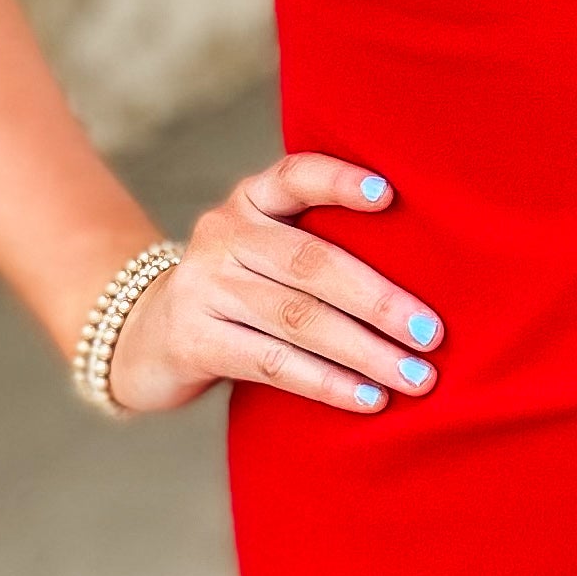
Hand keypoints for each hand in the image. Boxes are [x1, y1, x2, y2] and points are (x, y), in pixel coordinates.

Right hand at [99, 152, 442, 417]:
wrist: (144, 336)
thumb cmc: (240, 290)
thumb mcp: (266, 251)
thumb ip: (321, 244)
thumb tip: (429, 273)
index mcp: (250, 201)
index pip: (296, 176)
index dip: (341, 182)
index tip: (391, 195)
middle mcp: (223, 233)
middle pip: (312, 263)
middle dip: (379, 300)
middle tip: (432, 333)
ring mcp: (203, 286)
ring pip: (298, 319)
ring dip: (365, 351)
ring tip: (416, 377)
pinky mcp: (193, 340)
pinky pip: (273, 362)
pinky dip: (328, 384)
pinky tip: (369, 399)